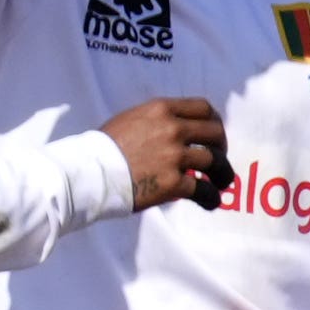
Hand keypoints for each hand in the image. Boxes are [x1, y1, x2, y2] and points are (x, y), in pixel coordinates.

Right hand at [104, 97, 227, 212]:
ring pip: (215, 161)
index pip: (202, 107)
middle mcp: (172, 129)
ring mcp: (174, 156)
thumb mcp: (130, 120)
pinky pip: (204, 190)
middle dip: (221, 146)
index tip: (213, 134)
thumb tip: (176, 127)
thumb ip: (156, 121)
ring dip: (222, 174)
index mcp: (161, 110)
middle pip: (214, 133)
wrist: (87, 172)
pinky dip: (211, 198)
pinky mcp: (173, 183)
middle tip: (218, 159)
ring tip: (222, 183)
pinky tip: (210, 202)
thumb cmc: (102, 147)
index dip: (214, 121)